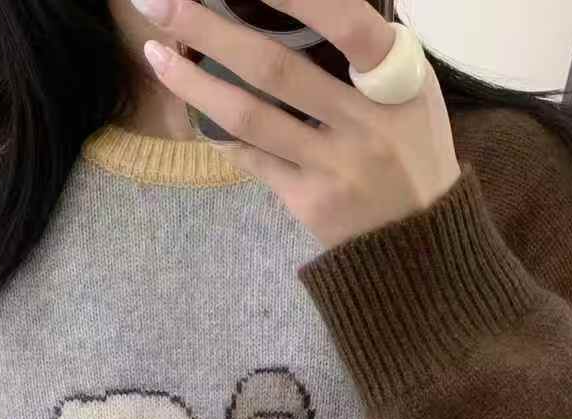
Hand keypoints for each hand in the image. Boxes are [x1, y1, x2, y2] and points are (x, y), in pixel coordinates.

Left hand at [133, 0, 461, 246]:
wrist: (417, 242)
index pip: (344, 23)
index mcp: (397, 81)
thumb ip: (366, 50)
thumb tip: (299, 7)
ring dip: (194, 84)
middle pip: (275, 68)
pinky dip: (218, 130)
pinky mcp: (309, 201)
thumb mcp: (410, 91)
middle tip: (160, 2)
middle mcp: (366, 123)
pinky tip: (190, 105)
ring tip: (154, 53)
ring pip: (250, 118)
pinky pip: (252, 158)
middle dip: (209, 30)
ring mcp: (334, 167)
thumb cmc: (411, 149)